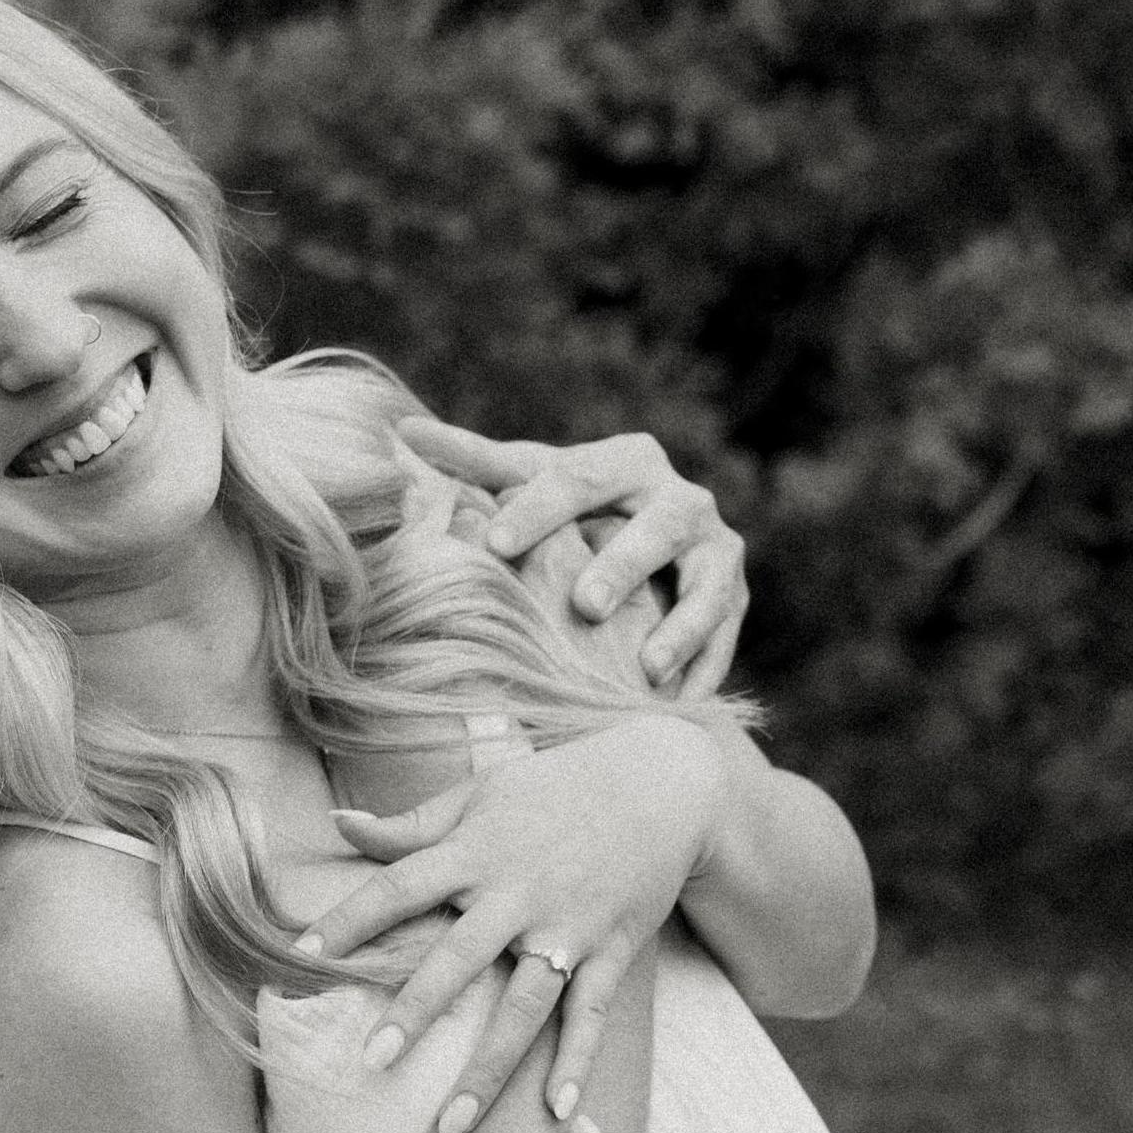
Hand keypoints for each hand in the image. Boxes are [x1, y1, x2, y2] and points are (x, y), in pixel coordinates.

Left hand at [303, 716, 721, 1125]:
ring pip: (522, 1008)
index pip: (398, 887)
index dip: (349, 919)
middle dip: (416, 1011)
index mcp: (475, 851)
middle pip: (458, 959)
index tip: (300, 954)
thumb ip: (409, 824)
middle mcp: (518, 893)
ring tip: (448, 1125)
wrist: (663, 783)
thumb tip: (336, 821)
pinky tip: (556, 1113)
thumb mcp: (480, 792)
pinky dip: (576, 1063)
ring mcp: (568, 928)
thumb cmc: (555, 787)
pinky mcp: (611, 951)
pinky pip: (591, 1016)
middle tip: (372, 1061)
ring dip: (487, 1070)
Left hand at [397, 416, 746, 697]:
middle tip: (585, 605)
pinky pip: (726, 633)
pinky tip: (677, 703)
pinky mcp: (733, 597)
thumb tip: (399, 430)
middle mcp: (680, 497)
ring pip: (707, 578)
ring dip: (680, 624)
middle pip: (658, 523)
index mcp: (625, 460)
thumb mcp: (526, 483)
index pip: (579, 478)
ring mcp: (715, 547)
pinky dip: (705, 667)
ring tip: (646, 666)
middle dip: (624, 564)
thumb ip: (472, 462)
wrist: (646, 548)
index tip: (495, 545)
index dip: (538, 511)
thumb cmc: (568, 514)